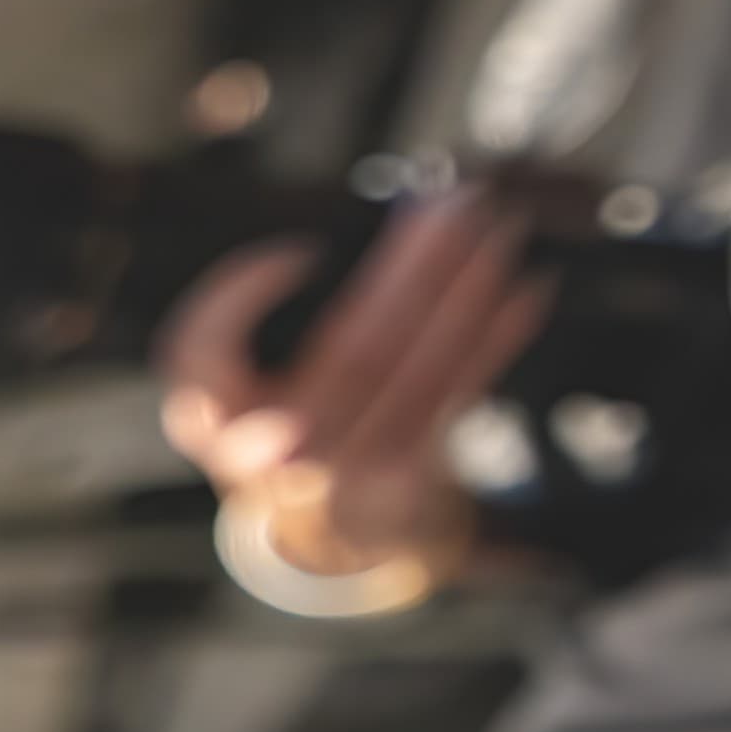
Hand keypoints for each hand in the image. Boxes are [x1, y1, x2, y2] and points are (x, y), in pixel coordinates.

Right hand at [150, 187, 533, 596]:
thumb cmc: (281, 420)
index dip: (245, 296)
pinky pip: (456, 395)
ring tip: (496, 234)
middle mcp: (269, 452)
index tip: (302, 251)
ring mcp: (340, 471)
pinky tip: (525, 291)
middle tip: (454, 208)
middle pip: (351, 351)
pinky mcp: (402, 473)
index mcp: (211, 414)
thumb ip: (274, 315)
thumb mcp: (241, 382)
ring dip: (465, 295)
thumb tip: (381, 219)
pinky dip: (495, 337)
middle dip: (412, 269)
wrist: (322, 523)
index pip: (205, 352)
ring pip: (415, 371)